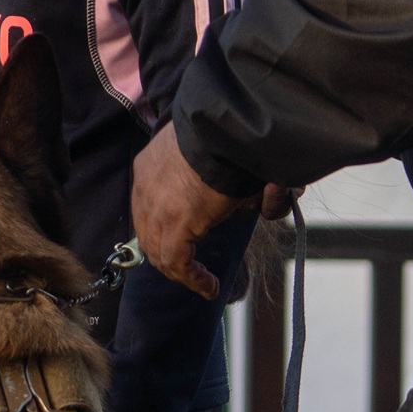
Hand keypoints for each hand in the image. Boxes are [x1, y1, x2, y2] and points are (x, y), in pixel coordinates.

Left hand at [129, 125, 298, 295]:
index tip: (181, 242)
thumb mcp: (225, 155)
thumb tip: (266, 205)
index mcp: (151, 164)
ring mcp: (156, 204)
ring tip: (202, 282)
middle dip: (166, 252)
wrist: (229, 125)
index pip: (148, 206)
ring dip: (180, 270)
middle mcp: (145, 184)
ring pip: (159, 250)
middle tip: (188, 267)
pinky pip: (176, 262)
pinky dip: (192, 278)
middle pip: (148, 230)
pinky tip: (208, 286)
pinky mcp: (174, 222)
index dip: (162, 227)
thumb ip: (238, 180)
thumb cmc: (233, 134)